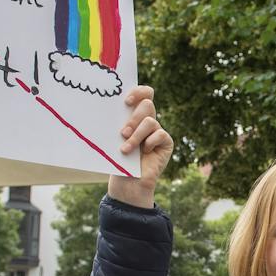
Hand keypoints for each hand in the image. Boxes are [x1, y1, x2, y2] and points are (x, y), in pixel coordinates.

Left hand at [106, 85, 172, 208]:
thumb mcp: (114, 139)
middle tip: (123, 132)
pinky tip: (144, 152)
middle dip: (134, 117)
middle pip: (147, 104)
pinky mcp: (166, 142)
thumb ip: (118, 124)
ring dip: (136, 135)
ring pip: (150, 121)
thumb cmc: (118, 160)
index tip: (125, 101)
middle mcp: (147, 120)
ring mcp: (157, 131)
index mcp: (135, 115)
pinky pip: (160, 134)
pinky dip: (149, 143)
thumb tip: (109, 108)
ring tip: (125, 149)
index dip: (138, 91)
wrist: (127, 183)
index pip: (144, 93)